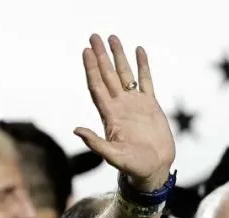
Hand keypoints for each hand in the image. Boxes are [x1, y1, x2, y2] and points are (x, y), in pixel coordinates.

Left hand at [75, 35, 174, 190]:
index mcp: (109, 115)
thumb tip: (76, 130)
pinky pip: (146, 81)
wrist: (153, 170)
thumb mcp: (112, 156)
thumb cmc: (132, 167)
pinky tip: (139, 51)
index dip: (91, 69)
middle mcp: (119, 106)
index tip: (86, 52)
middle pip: (107, 75)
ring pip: (124, 74)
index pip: (97, 86)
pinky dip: (143, 66)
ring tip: (113, 37)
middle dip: (100, 56)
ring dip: (118, 56)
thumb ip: (95, 142)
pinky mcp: (150, 106)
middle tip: (94, 36)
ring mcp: (134, 105)